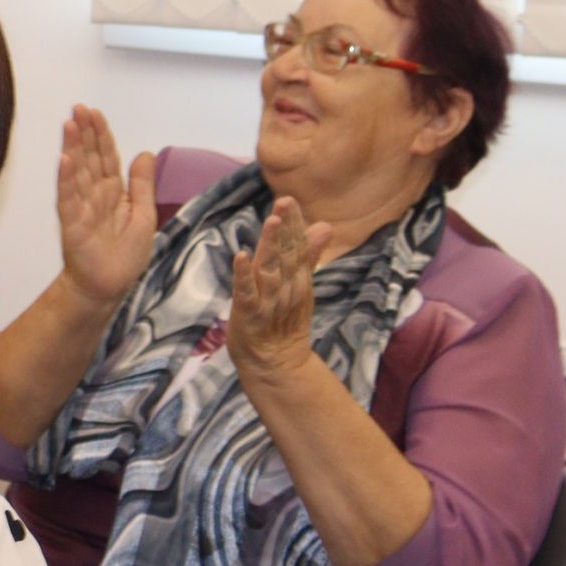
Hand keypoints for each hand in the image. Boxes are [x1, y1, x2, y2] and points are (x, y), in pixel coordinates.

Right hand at [56, 106, 157, 307]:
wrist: (109, 285)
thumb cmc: (126, 254)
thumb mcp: (144, 215)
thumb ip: (143, 184)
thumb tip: (145, 152)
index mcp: (113, 191)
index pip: (107, 156)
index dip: (101, 134)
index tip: (94, 113)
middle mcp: (94, 193)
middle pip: (90, 157)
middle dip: (85, 133)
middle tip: (79, 108)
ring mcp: (81, 205)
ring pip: (78, 171)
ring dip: (73, 147)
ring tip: (70, 125)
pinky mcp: (72, 222)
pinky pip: (68, 197)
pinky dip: (66, 179)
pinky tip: (65, 160)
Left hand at [229, 197, 330, 385]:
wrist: (276, 364)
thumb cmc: (284, 320)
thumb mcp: (301, 286)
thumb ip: (309, 255)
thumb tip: (324, 226)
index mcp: (297, 280)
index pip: (297, 248)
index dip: (294, 225)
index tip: (290, 201)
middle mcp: (285, 288)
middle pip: (287, 256)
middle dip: (286, 229)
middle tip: (284, 202)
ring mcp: (268, 301)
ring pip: (270, 270)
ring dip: (271, 246)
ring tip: (271, 222)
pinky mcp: (249, 314)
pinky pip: (246, 293)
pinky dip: (243, 275)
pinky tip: (241, 256)